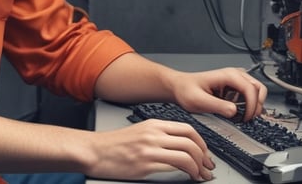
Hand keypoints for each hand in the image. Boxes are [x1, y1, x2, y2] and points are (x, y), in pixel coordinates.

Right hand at [84, 119, 214, 181]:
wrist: (94, 151)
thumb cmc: (114, 145)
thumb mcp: (139, 132)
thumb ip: (158, 136)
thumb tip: (179, 146)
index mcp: (154, 124)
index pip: (188, 129)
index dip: (202, 143)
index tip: (205, 154)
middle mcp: (154, 133)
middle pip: (191, 141)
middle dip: (205, 156)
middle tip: (207, 167)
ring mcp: (150, 148)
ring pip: (188, 153)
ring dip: (199, 167)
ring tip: (200, 175)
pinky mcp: (146, 163)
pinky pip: (177, 166)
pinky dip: (189, 172)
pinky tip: (190, 177)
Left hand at [171, 67, 266, 121]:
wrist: (179, 87)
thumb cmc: (186, 90)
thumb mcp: (199, 101)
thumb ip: (217, 106)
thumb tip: (234, 111)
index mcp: (228, 75)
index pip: (251, 89)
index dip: (253, 105)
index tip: (247, 118)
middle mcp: (233, 75)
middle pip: (258, 88)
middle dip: (257, 104)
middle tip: (248, 118)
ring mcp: (235, 80)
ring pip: (256, 91)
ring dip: (254, 105)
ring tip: (243, 116)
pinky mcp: (233, 87)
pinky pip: (249, 95)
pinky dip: (249, 104)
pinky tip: (237, 112)